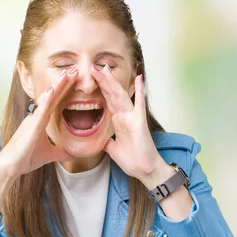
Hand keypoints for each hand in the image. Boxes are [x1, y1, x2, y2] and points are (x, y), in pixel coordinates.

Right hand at [0, 68, 78, 179]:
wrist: (11, 167)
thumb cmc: (26, 159)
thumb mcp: (50, 155)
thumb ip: (61, 152)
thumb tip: (72, 154)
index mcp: (40, 121)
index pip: (56, 102)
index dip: (65, 90)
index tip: (74, 79)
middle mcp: (36, 116)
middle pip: (53, 96)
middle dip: (64, 82)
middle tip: (75, 69)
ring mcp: (34, 119)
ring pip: (48, 98)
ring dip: (58, 85)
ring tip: (68, 73)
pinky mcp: (32, 125)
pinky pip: (42, 109)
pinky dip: (48, 98)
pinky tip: (54, 89)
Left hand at [91, 65, 169, 187]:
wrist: (145, 170)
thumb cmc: (132, 160)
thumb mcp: (112, 149)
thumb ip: (107, 140)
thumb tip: (98, 138)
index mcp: (118, 121)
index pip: (107, 101)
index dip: (100, 88)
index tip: (91, 77)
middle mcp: (125, 116)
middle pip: (112, 94)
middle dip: (103, 80)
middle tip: (94, 66)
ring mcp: (132, 117)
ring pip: (121, 96)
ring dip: (113, 82)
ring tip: (105, 68)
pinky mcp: (140, 122)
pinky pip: (139, 105)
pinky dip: (139, 91)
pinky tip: (139, 78)